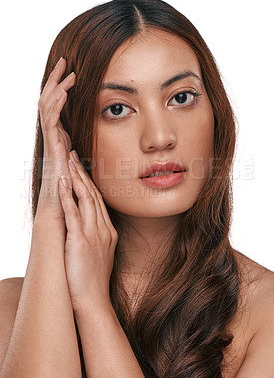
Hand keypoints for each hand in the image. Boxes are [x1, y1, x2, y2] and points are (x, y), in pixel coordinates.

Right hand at [36, 57, 75, 218]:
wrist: (62, 208)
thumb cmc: (74, 190)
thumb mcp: (84, 165)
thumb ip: (87, 152)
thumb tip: (92, 146)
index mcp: (62, 137)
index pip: (59, 106)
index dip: (64, 87)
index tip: (73, 70)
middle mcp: (54, 136)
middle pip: (51, 100)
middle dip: (56, 79)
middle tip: (64, 60)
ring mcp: (51, 141)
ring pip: (48, 107)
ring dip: (57, 86)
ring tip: (65, 69)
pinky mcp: (51, 149)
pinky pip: (51, 123)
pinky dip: (56, 106)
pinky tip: (65, 92)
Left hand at [58, 151, 117, 313]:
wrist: (93, 301)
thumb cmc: (93, 281)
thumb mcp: (100, 254)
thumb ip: (97, 238)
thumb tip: (88, 229)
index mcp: (108, 232)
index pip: (99, 201)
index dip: (89, 183)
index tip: (82, 169)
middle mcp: (104, 229)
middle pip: (94, 195)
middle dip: (83, 174)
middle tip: (74, 156)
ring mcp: (94, 234)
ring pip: (86, 199)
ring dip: (76, 179)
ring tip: (68, 162)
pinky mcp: (81, 240)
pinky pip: (74, 213)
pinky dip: (68, 196)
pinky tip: (63, 183)